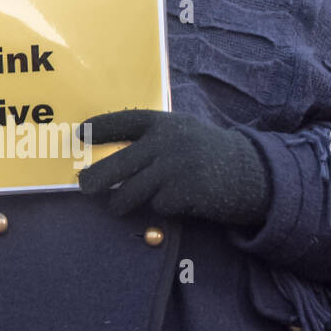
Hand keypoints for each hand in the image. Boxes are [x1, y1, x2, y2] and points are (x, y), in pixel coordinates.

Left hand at [75, 108, 269, 225]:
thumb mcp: (183, 135)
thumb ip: (153, 141)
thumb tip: (112, 158)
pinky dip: (161, 209)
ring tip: (119, 205)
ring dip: (121, 203)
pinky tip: (177, 203)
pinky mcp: (183, 191)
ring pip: (130, 192)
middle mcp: (167, 141)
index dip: (100, 127)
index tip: (78, 133)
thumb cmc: (210, 156)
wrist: (252, 175)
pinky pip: (156, 206)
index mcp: (165, 123)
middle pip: (117, 163)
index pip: (124, 121)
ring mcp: (174, 166)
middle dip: (95, 179)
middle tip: (84, 187)